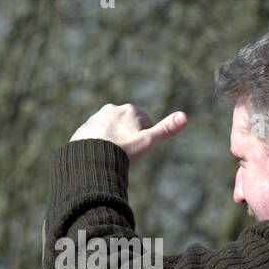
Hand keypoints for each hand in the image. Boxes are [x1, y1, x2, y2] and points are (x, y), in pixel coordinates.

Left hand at [69, 103, 186, 162]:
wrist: (92, 159)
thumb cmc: (123, 150)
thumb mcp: (148, 141)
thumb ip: (166, 130)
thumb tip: (185, 116)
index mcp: (130, 110)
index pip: (144, 125)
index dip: (144, 140)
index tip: (137, 150)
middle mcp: (112, 109)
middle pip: (127, 127)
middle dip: (128, 139)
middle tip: (125, 154)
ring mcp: (96, 118)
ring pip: (111, 132)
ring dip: (113, 142)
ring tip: (112, 156)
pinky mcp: (84, 129)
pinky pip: (95, 137)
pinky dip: (98, 145)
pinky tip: (99, 156)